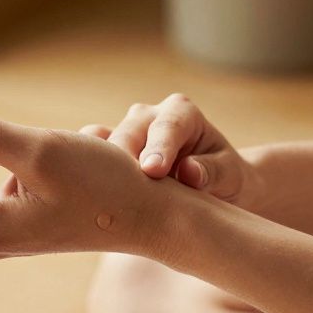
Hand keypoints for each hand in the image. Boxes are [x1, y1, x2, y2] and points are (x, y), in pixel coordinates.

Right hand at [88, 93, 263, 208]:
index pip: (167, 127)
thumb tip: (188, 173)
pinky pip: (84, 157)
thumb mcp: (230, 176)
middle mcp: (147, 116)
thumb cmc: (225, 179)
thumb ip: (212, 172)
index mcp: (181, 112)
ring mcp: (123, 133)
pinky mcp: (104, 153)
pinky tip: (86, 199)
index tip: (153, 171)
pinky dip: (83, 174)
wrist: (213, 189)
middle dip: (122, 161)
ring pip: (100, 145)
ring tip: (100, 198)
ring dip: (98, 169)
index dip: (159, 148)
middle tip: (120, 193)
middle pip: (127, 135)